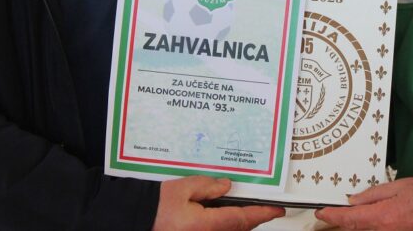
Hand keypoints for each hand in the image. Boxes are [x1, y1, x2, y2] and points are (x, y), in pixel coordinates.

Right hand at [153, 176, 283, 230]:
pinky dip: (228, 225)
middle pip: (239, 228)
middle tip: (267, 207)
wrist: (135, 218)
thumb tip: (227, 187)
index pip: (242, 218)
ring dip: (241, 222)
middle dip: (254, 218)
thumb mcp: (182, 188)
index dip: (263, 213)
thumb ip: (208, 186)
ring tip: (248, 208)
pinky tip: (227, 214)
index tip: (278, 209)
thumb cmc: (154, 206)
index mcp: (205, 225)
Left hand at [314, 176, 412, 230]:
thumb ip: (372, 195)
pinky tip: (363, 224)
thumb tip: (354, 200)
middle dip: (339, 225)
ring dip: (353, 229)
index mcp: (382, 217)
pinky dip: (367, 230)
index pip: (349, 219)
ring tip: (342, 221)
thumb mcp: (396, 187)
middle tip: (327, 219)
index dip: (332, 216)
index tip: (321, 212)